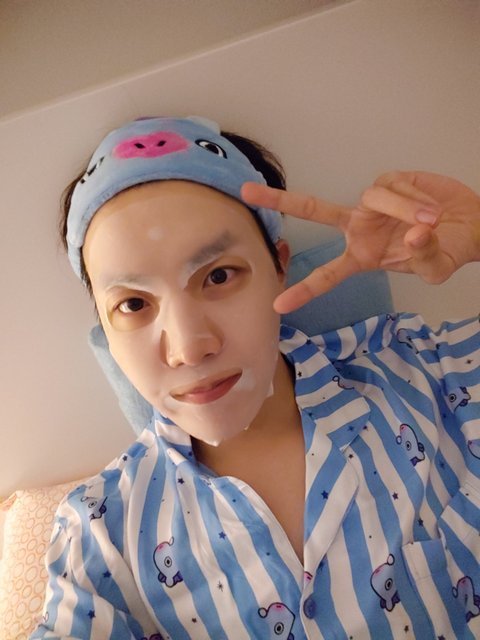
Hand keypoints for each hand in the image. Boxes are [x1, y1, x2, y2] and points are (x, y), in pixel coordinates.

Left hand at [242, 171, 479, 312]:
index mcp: (362, 257)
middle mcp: (359, 228)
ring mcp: (372, 203)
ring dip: (405, 211)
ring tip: (432, 222)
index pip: (327, 275)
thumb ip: (425, 257)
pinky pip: (394, 187)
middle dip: (279, 201)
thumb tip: (416, 234)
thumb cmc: (448, 250)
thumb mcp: (437, 268)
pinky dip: (415, 198)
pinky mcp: (390, 181)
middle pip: (313, 211)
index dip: (304, 289)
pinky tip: (430, 207)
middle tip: (246, 192)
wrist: (470, 224)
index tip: (278, 304)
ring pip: (375, 198)